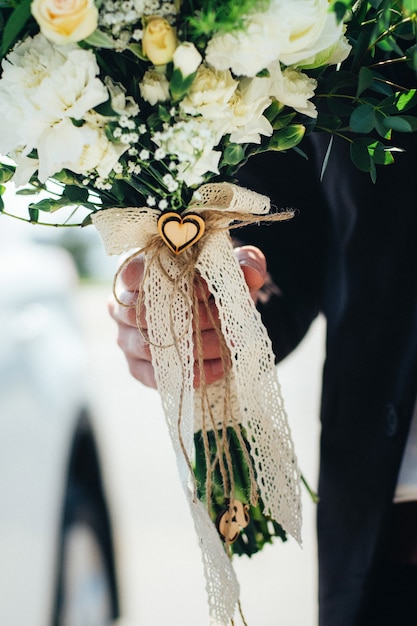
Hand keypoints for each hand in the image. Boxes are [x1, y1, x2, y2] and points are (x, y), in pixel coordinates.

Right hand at [108, 245, 266, 388]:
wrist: (214, 314)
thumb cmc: (215, 283)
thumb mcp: (232, 267)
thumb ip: (244, 263)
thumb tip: (252, 274)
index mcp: (140, 271)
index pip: (132, 273)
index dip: (165, 282)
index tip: (202, 288)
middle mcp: (124, 304)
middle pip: (145, 314)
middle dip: (190, 319)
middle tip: (223, 321)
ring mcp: (126, 337)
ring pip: (150, 347)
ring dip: (193, 348)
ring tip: (227, 346)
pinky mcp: (136, 366)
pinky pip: (156, 375)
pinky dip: (189, 374)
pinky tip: (219, 368)